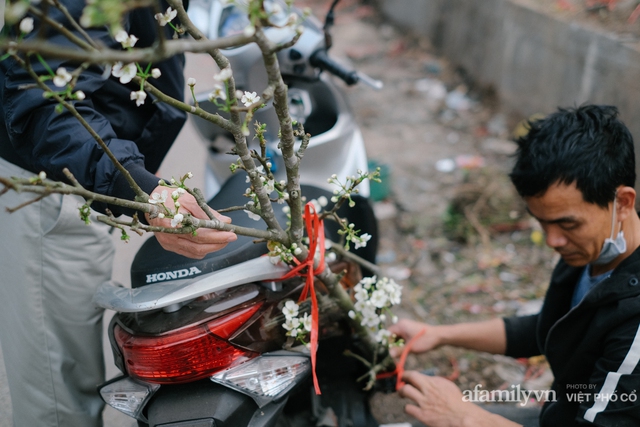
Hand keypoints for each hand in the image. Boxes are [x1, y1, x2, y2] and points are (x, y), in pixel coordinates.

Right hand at [146, 185, 236, 258]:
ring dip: (211, 247)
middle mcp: (169, 238)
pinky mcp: (169, 245)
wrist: (150, 199)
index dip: (217, 237)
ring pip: (195, 252)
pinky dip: (201, 249)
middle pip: (198, 248)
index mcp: (173, 225)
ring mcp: (168, 243)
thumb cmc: (170, 197)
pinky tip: (209, 242)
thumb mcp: (190, 200)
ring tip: (223, 239)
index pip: (200, 236)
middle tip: (231, 237)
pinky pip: (189, 252)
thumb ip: (207, 212)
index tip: (231, 234)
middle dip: (218, 244)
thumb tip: (225, 221)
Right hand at [388, 319, 439, 357]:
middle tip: (394, 355)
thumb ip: (399, 351)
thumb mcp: (411, 347)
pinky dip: (403, 344)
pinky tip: (406, 351)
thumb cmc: (425, 340)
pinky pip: (404, 338)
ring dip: (399, 345)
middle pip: (392, 335)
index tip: (389, 352)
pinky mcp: (412, 331)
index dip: (387, 343)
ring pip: (398, 338)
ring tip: (401, 354)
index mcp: (401, 325)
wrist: (440, 336)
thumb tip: (389, 354)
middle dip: (393, 345)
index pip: (388, 333)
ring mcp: (408, 328)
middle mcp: (403, 325)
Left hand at [398, 371, 514, 426]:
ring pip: (404, 391)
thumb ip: (435, 382)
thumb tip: (426, 380)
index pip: (415, 374)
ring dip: (401, 392)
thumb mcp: (448, 387)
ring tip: (402, 394)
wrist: (464, 418)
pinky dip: (408, 408)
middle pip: (408, 378)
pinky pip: (407, 408)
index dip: (407, 375)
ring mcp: (425, 402)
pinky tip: (411, 408)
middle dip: (402, 379)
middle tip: (401, 382)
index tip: (405, 377)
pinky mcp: (423, 415)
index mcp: (435, 382)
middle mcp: (429, 389)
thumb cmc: (458, 404)